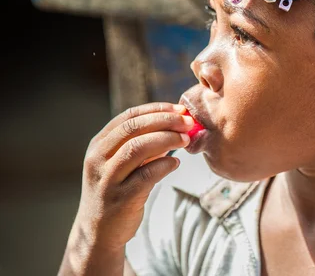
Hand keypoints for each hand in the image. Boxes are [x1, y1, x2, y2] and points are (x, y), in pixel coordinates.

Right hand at [74, 102, 193, 250]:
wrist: (99, 231)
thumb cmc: (116, 190)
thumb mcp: (123, 163)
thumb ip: (143, 144)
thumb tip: (176, 125)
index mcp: (99, 144)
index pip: (129, 116)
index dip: (157, 109)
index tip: (180, 109)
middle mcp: (98, 158)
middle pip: (133, 128)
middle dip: (165, 121)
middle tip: (188, 122)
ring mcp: (107, 178)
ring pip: (137, 148)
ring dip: (166, 139)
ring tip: (186, 140)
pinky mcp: (120, 198)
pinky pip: (146, 175)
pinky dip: (164, 164)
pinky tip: (176, 162)